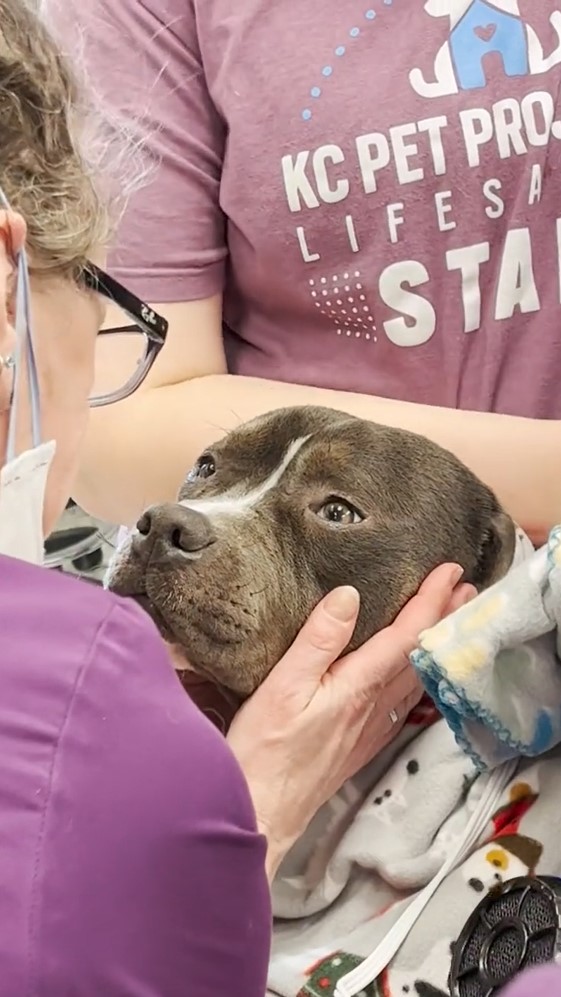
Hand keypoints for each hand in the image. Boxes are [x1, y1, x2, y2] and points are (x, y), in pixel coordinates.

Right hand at [227, 563, 474, 879]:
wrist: (262, 812)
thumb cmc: (265, 751)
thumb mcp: (284, 686)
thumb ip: (319, 640)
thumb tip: (349, 595)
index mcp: (358, 686)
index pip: (406, 635)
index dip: (431, 600)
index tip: (450, 571)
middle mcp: (374, 707)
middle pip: (420, 655)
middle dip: (444, 618)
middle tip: (465, 588)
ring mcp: (371, 727)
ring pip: (415, 677)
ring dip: (432, 644)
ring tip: (447, 620)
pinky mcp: (361, 741)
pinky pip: (402, 700)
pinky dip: (416, 674)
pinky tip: (412, 675)